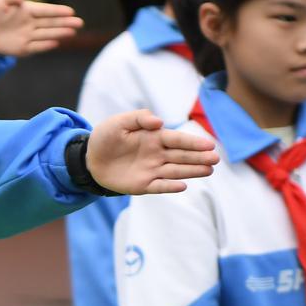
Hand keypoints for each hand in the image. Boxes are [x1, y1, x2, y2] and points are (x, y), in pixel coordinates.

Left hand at [0, 0, 83, 57]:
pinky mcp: (24, 48)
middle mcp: (32, 23)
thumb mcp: (0, 1)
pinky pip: (36, 46)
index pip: (45, 10)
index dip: (57, 11)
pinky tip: (56, 43)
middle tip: (79, 23)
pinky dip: (45, 45)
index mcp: (28, 10)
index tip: (70, 11)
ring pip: (47, 34)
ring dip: (60, 33)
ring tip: (72, 32)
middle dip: (65, 23)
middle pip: (51, 23)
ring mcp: (29, 36)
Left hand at [85, 110, 219, 194]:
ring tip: (209, 171)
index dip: (193, 143)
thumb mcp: (118, 122)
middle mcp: (157, 154)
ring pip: (175, 171)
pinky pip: (159, 186)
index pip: (177, 140)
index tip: (209, 145)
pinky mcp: (142, 185)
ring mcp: (151, 170)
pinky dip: (170, 186)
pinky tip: (183, 185)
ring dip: (192, 171)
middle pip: (181, 156)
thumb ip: (138, 118)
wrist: (89, 159)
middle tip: (215, 159)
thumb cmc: (106, 137)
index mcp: (154, 138)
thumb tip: (159, 121)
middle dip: (199, 157)